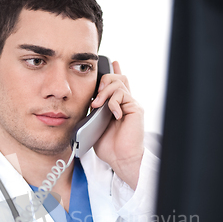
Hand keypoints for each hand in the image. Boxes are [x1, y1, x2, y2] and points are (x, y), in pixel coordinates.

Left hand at [91, 61, 143, 189]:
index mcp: (116, 105)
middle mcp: (125, 102)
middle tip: (95, 98)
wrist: (120, 159)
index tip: (110, 62)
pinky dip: (113, 103)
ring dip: (105, 92)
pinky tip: (113, 114)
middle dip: (103, 81)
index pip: (117, 83)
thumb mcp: (94, 125)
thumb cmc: (108, 146)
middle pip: (117, 78)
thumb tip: (86, 101)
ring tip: (98, 105)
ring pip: (119, 83)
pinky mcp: (135, 109)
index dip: (114, 71)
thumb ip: (93, 111)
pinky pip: (123, 95)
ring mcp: (131, 104)